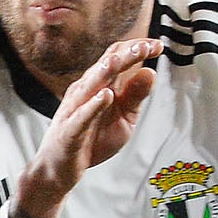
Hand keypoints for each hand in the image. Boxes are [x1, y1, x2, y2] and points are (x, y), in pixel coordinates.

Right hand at [10, 38, 160, 217]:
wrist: (59, 171)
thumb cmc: (91, 141)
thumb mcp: (123, 118)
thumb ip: (134, 96)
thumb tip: (150, 72)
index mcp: (98, 85)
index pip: (116, 56)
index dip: (137, 48)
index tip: (158, 46)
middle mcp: (84, 91)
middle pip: (106, 64)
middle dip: (127, 53)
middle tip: (148, 46)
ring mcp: (74, 110)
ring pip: (91, 84)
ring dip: (109, 70)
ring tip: (127, 58)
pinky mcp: (69, 131)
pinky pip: (81, 116)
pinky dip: (93, 106)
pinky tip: (106, 96)